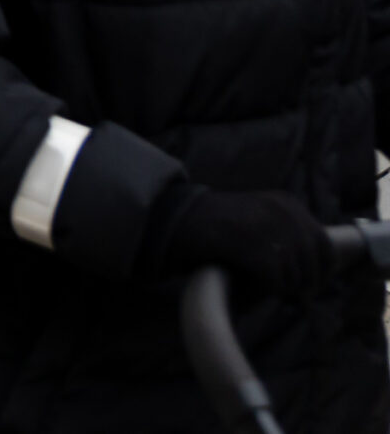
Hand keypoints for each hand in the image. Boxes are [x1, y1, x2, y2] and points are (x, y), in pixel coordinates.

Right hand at [150, 188, 334, 290]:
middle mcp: (282, 211)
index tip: (308, 285)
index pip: (324, 243)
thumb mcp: (257, 219)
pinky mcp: (253, 246)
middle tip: (283, 293)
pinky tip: (244, 289)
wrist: (173, 219)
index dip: (321, 270)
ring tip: (254, 287)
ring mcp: (268, 227)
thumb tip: (315, 271)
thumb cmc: (214, 226)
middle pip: (313, 262)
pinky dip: (261, 291)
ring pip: (294, 275)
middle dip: (301, 283)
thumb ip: (285, 234)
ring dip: (277, 288)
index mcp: (286, 203)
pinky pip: (274, 280)